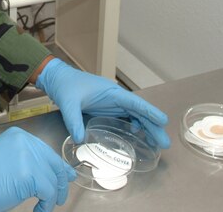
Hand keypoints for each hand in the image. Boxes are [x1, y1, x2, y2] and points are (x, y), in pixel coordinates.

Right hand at [0, 126, 75, 211]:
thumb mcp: (6, 159)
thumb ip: (29, 159)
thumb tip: (57, 171)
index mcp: (18, 136)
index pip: (46, 151)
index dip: (58, 167)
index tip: (65, 177)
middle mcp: (25, 142)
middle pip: (54, 163)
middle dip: (60, 183)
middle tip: (58, 197)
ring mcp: (28, 157)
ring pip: (53, 180)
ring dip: (51, 197)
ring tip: (44, 206)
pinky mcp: (30, 175)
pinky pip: (48, 192)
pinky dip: (46, 205)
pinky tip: (37, 210)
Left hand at [35, 58, 169, 147]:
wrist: (57, 78)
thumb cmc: (65, 85)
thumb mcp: (67, 103)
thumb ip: (73, 120)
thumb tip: (79, 139)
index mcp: (111, 92)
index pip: (134, 102)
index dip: (149, 112)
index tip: (163, 121)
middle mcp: (115, 97)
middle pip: (139, 112)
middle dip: (153, 126)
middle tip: (164, 143)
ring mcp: (112, 103)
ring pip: (135, 115)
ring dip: (147, 128)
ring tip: (157, 144)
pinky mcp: (107, 108)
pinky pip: (126, 117)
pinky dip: (135, 125)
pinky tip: (138, 136)